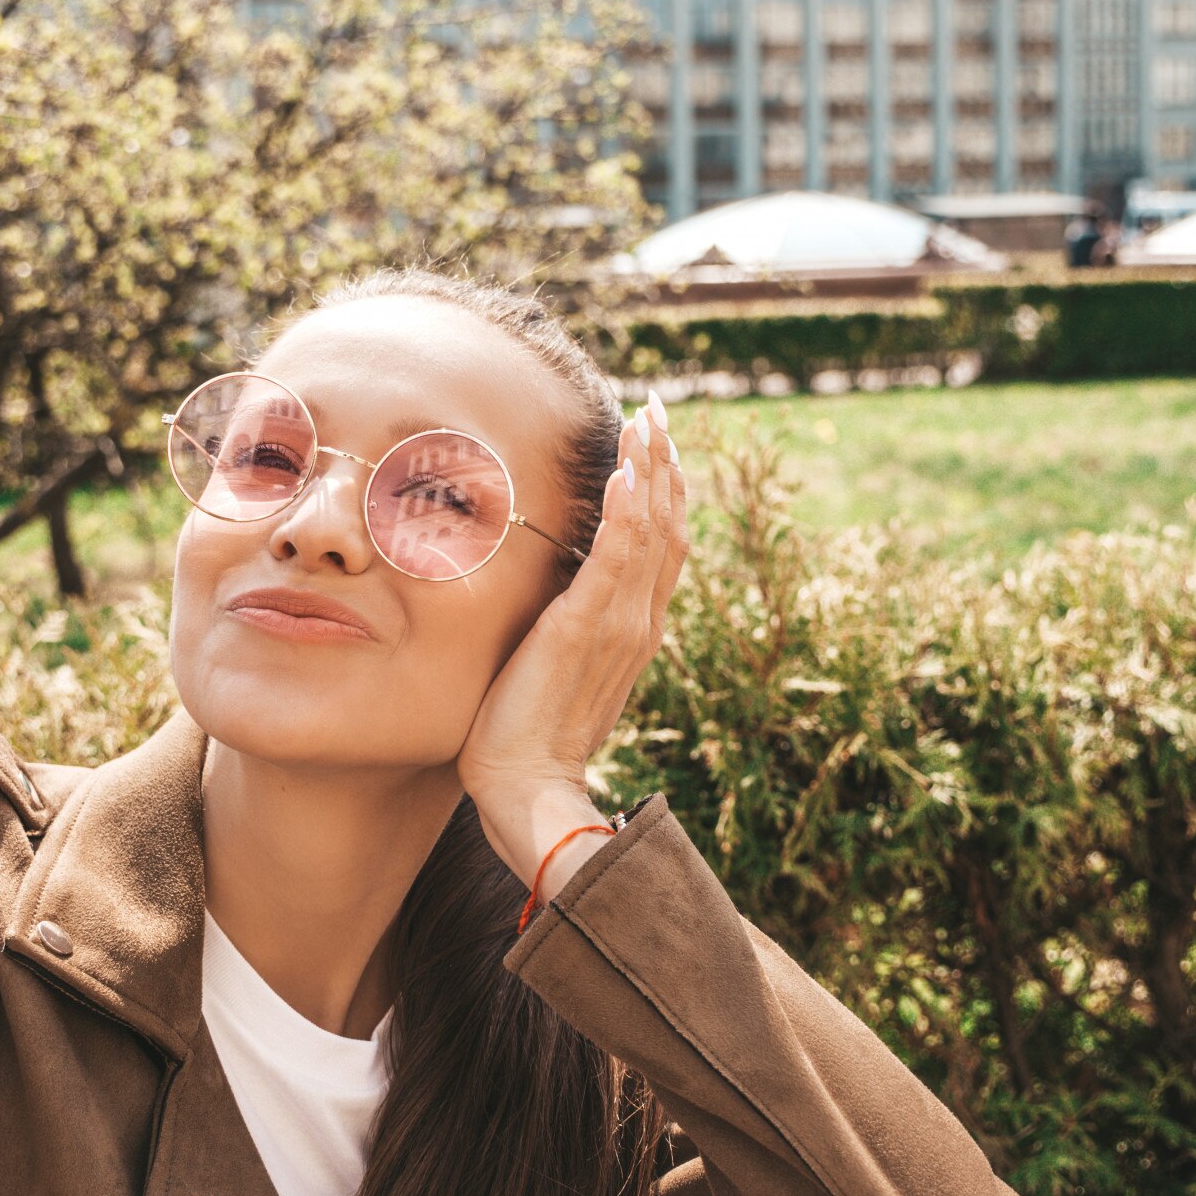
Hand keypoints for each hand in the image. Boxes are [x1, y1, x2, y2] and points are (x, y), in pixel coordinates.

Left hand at [458, 390, 688, 896]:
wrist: (527, 785)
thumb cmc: (529, 731)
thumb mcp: (560, 665)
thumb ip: (573, 625)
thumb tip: (558, 593)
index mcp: (636, 627)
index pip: (662, 543)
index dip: (663, 488)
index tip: (655, 441)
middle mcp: (640, 620)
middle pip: (668, 525)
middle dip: (664, 463)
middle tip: (658, 410)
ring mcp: (619, 625)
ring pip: (650, 532)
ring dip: (649, 471)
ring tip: (646, 422)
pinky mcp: (584, 629)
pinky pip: (615, 561)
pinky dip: (625, 515)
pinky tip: (625, 474)